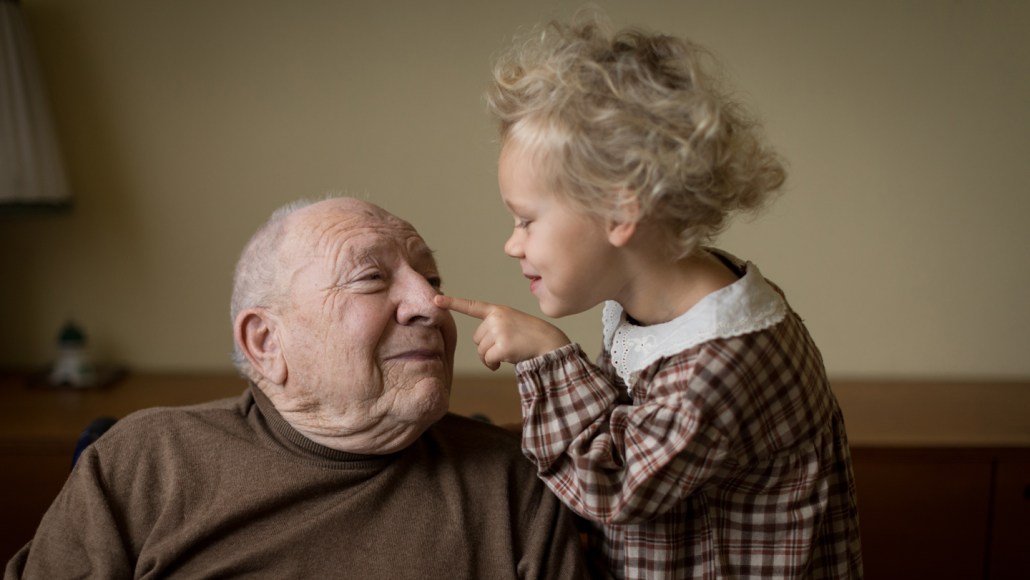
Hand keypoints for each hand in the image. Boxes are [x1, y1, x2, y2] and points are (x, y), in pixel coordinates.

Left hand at [434, 295, 570, 370]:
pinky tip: (505, 362)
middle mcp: (496, 318)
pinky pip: (487, 360)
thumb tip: (484, 355)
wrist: (550, 343)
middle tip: (505, 347)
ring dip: (490, 358)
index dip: (453, 303)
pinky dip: (493, 365)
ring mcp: (499, 331)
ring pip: (480, 351)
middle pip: (476, 339)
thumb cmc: (532, 337)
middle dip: (487, 347)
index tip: (436, 299)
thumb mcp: (512, 324)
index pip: (472, 306)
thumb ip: (495, 329)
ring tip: (508, 353)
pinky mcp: (502, 345)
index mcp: (498, 311)